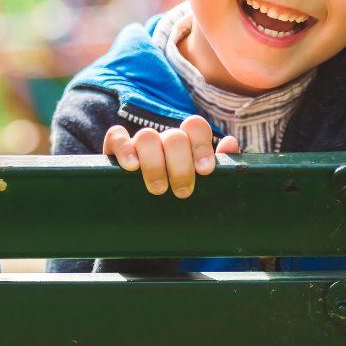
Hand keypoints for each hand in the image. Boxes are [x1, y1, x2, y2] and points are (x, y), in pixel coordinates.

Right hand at [102, 115, 238, 197]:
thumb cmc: (179, 198)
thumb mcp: (203, 185)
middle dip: (180, 166)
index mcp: (186, 143)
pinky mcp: (115, 148)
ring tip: (158, 189)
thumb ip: (221, 164)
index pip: (195, 126)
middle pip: (174, 137)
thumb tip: (230, 142)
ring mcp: (138, 142)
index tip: (205, 171)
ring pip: (147, 136)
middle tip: (182, 192)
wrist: (146, 219)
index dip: (201, 146)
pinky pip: (116, 135)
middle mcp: (163, 139)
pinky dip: (124, 148)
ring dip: (155, 164)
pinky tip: (131, 167)